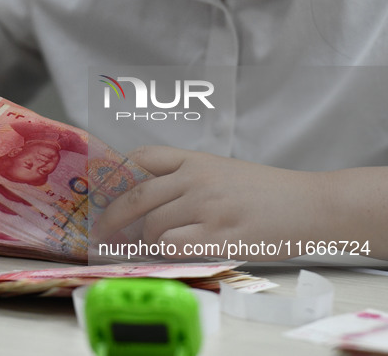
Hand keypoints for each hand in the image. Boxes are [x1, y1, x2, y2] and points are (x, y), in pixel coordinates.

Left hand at [95, 146, 328, 260]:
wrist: (309, 204)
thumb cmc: (265, 190)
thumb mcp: (222, 170)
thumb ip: (185, 178)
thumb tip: (143, 199)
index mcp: (196, 160)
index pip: (142, 158)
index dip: (116, 174)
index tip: (102, 191)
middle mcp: (196, 180)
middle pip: (136, 197)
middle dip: (111, 218)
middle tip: (101, 233)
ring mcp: (206, 208)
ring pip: (152, 227)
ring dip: (145, 241)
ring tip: (150, 246)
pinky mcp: (219, 237)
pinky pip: (174, 247)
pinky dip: (165, 253)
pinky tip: (170, 253)